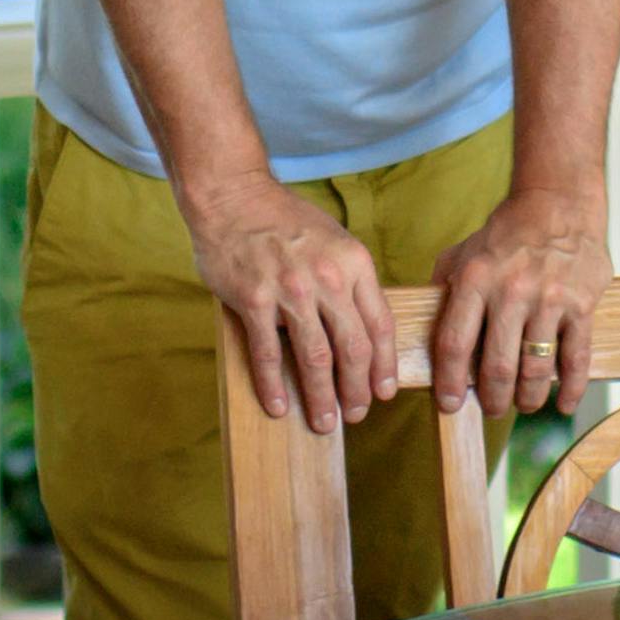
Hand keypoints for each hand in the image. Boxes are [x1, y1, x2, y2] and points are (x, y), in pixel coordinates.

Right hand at [186, 174, 396, 433]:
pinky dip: (274, 385)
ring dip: (322, 397)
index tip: (384, 390)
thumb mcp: (335, 240)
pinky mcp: (254, 300)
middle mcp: (328, 278)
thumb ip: (350, 279)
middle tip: (357, 414)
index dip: (384, 364)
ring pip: (315, 358)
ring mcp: (290, 290)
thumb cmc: (286, 220)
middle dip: (358, 389)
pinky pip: (268, 353)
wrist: (235, 197)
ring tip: (324, 423)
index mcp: (354, 263)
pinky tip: (278, 406)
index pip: (380, 324)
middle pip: (353, 348)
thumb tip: (363, 327)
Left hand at [430, 187, 612, 417]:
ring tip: (522, 404)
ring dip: (527, 398)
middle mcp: (511, 291)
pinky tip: (562, 404)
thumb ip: (443, 290)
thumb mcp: (463, 253)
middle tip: (492, 408)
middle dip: (492, 399)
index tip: (449, 404)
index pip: (454, 344)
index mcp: (475, 279)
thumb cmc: (506, 235)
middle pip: (496, 366)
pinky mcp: (581, 305)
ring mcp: (549, 299)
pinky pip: (576, 358)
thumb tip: (422, 332)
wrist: (558, 205)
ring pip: (535, 369)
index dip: (449, 382)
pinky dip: (570, 388)